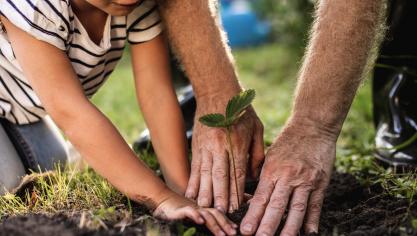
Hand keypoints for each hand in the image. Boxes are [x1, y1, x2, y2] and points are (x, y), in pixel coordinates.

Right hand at [153, 192, 237, 235]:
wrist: (162, 200)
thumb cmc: (177, 210)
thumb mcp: (193, 215)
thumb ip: (203, 219)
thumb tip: (212, 226)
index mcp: (203, 209)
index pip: (218, 214)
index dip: (227, 221)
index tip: (235, 229)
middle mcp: (200, 207)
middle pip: (216, 214)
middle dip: (225, 224)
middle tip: (233, 233)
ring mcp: (191, 208)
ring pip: (206, 214)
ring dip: (215, 224)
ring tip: (222, 234)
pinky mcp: (181, 209)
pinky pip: (189, 212)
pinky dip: (196, 216)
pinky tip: (201, 221)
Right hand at [185, 98, 264, 211]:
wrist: (217, 92)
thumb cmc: (241, 111)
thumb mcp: (256, 128)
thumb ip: (257, 152)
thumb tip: (254, 175)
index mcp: (238, 143)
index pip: (237, 172)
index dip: (236, 191)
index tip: (235, 206)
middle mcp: (221, 146)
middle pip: (220, 176)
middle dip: (220, 196)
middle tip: (220, 213)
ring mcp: (206, 146)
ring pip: (205, 173)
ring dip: (205, 192)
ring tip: (204, 208)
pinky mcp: (197, 145)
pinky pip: (195, 167)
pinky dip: (193, 181)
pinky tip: (191, 193)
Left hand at [240, 119, 335, 235]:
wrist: (313, 126)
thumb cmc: (287, 141)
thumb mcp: (270, 156)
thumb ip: (264, 177)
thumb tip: (254, 199)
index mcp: (272, 170)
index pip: (260, 198)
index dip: (253, 216)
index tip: (245, 230)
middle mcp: (288, 177)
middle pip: (277, 207)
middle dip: (267, 226)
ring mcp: (306, 181)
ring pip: (296, 210)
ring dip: (288, 229)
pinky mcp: (321, 183)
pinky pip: (315, 206)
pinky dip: (312, 221)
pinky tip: (307, 234)